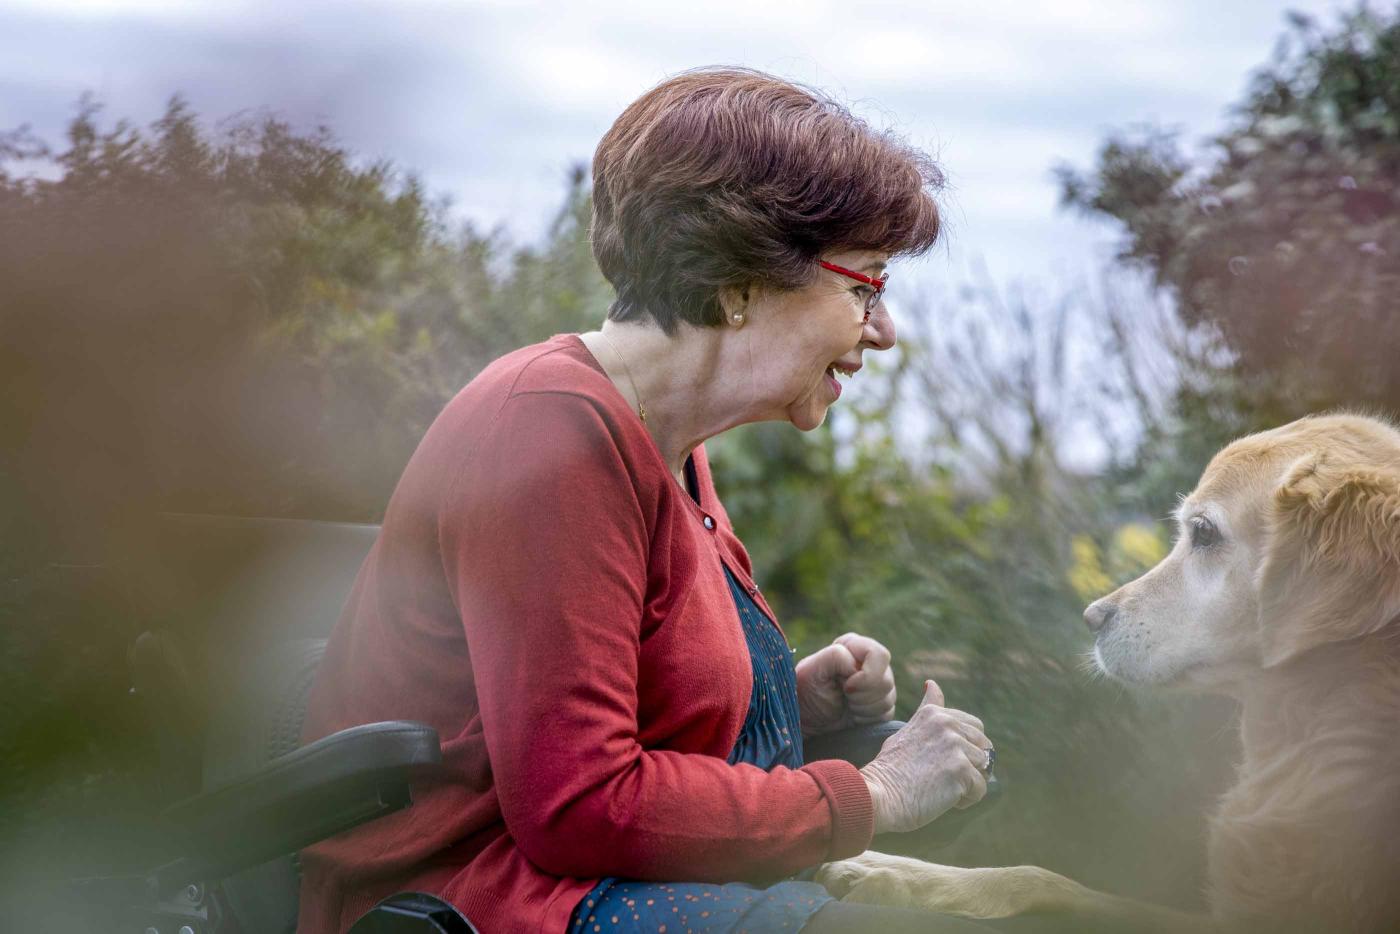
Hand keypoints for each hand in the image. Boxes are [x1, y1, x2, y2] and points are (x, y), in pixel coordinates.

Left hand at [795, 632, 896, 736]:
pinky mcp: (882, 703)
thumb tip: (856, 664)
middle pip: (886, 680)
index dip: (866, 676)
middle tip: (844, 697)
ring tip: (846, 706)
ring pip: (889, 698)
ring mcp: (878, 682)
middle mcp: (870, 662)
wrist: (808, 722)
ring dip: (864, 708)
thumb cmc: (805, 693)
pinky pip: (888, 713)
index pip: (879, 655)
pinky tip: (854, 715)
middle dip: (862, 696)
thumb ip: (833, 657)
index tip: (846, 688)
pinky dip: (868, 718)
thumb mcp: (810, 671)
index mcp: (853, 646)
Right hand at [859, 680, 990, 833]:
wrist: (879, 795)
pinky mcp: (961, 770)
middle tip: (942, 777)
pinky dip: (966, 799)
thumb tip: (932, 683)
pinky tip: (943, 798)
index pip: (974, 726)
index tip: (943, 761)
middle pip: (984, 746)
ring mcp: (955, 746)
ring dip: (967, 782)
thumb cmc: (891, 769)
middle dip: (971, 764)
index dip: (966, 747)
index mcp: (934, 713)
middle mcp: (947, 724)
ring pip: (983, 768)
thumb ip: (926, 710)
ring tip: (940, 788)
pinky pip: (980, 788)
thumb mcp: (907, 729)